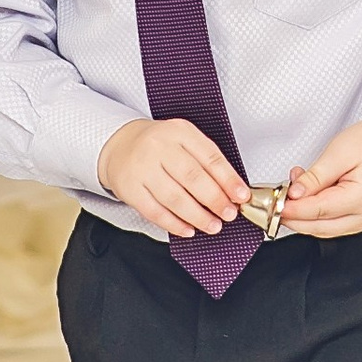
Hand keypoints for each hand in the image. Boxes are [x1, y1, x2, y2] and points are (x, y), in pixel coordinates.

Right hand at [99, 118, 249, 238]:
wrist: (120, 144)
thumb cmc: (159, 145)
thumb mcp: (184, 141)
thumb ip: (207, 162)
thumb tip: (232, 191)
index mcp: (179, 132)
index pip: (209, 156)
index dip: (228, 179)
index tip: (242, 196)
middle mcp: (159, 147)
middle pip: (192, 177)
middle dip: (215, 200)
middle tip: (229, 213)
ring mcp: (142, 168)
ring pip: (174, 197)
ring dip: (198, 216)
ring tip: (213, 225)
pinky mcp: (129, 188)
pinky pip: (155, 211)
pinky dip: (174, 224)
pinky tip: (188, 229)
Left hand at [281, 115, 361, 238]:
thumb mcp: (338, 152)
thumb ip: (315, 177)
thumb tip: (295, 195)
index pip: (319, 211)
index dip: (293, 209)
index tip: (275, 202)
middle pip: (320, 226)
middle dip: (294, 216)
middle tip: (276, 200)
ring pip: (324, 229)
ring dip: (303, 216)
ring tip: (291, 192)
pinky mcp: (360, 219)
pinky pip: (332, 224)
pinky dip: (315, 215)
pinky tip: (306, 198)